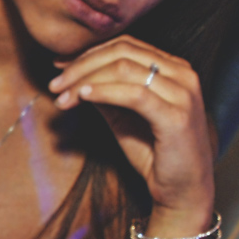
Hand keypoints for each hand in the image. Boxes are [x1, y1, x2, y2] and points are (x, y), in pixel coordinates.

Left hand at [48, 35, 214, 224]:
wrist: (182, 192)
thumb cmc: (155, 155)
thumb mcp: (123, 118)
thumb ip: (105, 94)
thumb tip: (73, 76)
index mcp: (173, 68)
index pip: (125, 46)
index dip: (88, 53)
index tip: (59, 67)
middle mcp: (182, 74)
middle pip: (122, 52)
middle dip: (82, 65)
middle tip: (55, 84)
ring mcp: (183, 93)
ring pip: (124, 69)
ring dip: (85, 80)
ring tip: (63, 96)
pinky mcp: (177, 116)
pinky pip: (134, 94)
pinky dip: (104, 92)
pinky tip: (83, 97)